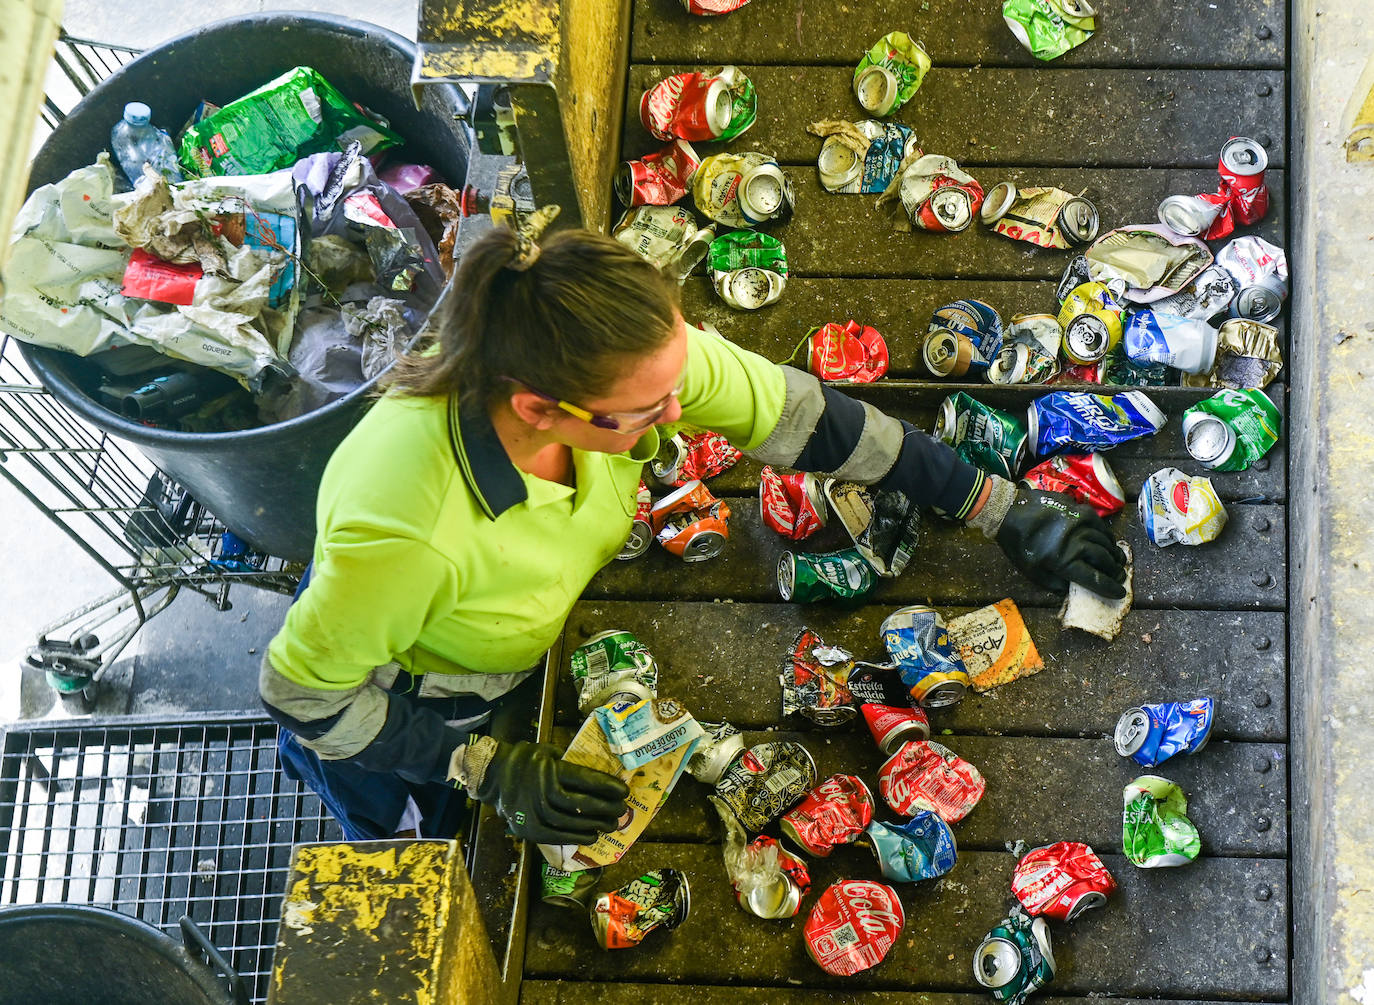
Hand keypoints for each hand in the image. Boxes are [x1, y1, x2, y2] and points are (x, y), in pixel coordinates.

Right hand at [475, 741, 628, 844]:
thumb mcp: (548, 752)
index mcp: (548, 769)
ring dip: (594, 825)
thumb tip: (601, 775)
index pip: (582, 779)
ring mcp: (532, 813)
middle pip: (579, 804)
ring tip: (611, 824)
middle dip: (604, 808)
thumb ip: (570, 763)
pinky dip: (576, 837)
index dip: (605, 786)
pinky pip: (556, 836)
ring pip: (569, 823)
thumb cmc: (526, 761)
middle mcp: (540, 792)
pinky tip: (591, 835)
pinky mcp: (528, 829)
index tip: (623, 790)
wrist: (493, 777)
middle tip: (621, 809)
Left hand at [995, 489, 1126, 597]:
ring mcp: (1081, 524)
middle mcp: (1078, 542)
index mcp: (1064, 561)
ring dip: (1114, 554)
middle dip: (1115, 571)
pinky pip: (1101, 526)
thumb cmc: (1019, 544)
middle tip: (1120, 577)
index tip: (1120, 592)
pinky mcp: (1082, 510)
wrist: (1010, 512)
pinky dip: (1108, 537)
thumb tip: (1071, 591)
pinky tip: (1109, 543)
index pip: (1095, 579)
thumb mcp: (1032, 571)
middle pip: (1105, 560)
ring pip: (1106, 542)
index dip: (1110, 588)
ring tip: (1118, 562)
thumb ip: (1053, 584)